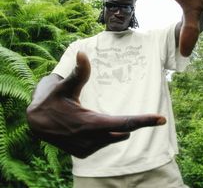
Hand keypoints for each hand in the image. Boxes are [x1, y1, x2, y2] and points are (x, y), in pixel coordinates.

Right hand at [27, 52, 165, 157]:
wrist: (36, 122)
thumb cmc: (51, 100)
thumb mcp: (64, 86)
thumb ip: (78, 72)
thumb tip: (83, 53)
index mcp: (89, 123)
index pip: (123, 123)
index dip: (143, 120)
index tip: (161, 119)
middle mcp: (90, 140)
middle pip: (123, 130)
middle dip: (133, 121)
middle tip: (142, 114)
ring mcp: (86, 149)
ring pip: (115, 136)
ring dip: (116, 126)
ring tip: (96, 115)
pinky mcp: (83, 153)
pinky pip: (105, 141)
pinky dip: (106, 132)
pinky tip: (91, 125)